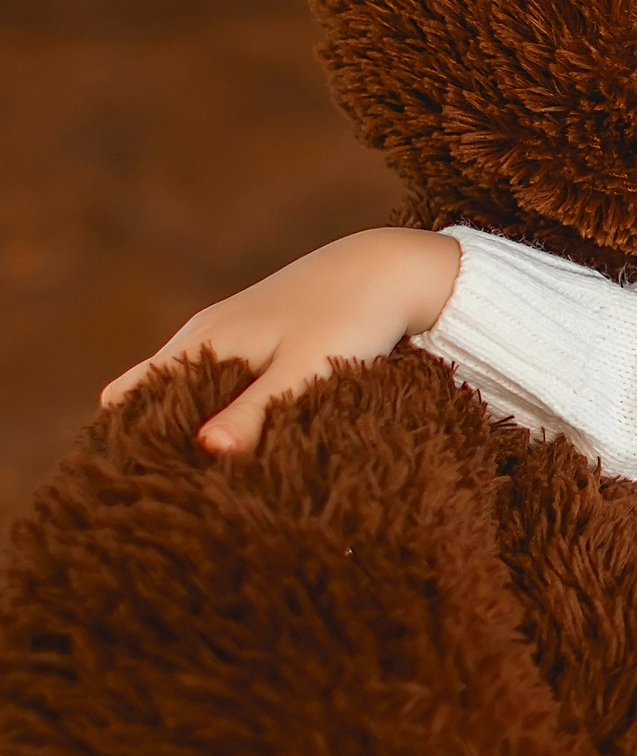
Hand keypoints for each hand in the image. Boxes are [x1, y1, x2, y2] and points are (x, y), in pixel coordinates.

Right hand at [101, 228, 462, 454]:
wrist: (393, 267)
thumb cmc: (351, 316)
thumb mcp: (305, 370)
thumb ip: (256, 411)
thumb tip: (205, 449)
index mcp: (206, 340)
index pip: (132, 393)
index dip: (124, 435)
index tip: (133, 479)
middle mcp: (208, 331)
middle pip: (155, 390)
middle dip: (155, 434)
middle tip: (167, 488)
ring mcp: (234, 328)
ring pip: (191, 382)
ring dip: (193, 420)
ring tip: (203, 474)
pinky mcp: (264, 332)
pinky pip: (222, 374)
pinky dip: (222, 403)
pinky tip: (242, 437)